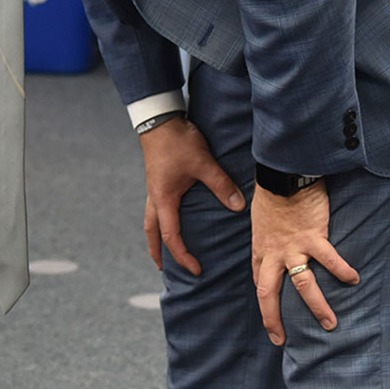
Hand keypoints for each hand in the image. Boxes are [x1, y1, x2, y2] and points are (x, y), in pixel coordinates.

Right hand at [140, 118, 244, 275]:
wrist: (159, 119)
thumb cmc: (178, 141)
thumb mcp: (203, 164)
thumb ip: (221, 185)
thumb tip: (238, 206)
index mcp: (164, 199)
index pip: (172, 237)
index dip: (184, 255)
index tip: (197, 269)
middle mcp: (155, 197)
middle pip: (152, 232)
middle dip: (158, 252)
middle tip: (163, 268)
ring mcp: (155, 188)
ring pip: (151, 220)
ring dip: (156, 236)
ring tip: (163, 246)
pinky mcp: (158, 179)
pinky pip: (156, 207)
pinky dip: (161, 219)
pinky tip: (171, 216)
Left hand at [250, 181, 355, 345]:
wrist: (282, 175)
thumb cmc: (272, 193)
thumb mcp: (261, 218)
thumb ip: (270, 234)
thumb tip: (277, 239)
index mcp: (261, 250)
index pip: (260, 282)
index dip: (266, 301)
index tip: (271, 316)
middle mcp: (273, 254)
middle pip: (269, 294)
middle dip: (273, 319)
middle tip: (280, 339)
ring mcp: (293, 248)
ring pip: (303, 286)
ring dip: (317, 307)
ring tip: (331, 324)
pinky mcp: (313, 238)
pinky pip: (330, 260)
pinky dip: (343, 271)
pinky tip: (354, 280)